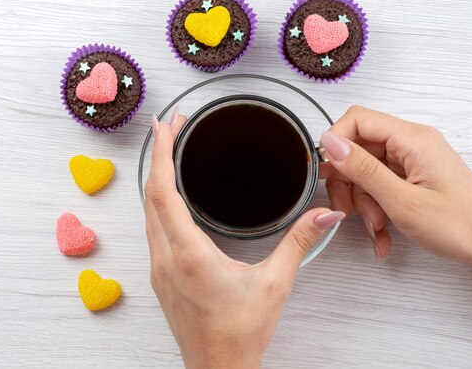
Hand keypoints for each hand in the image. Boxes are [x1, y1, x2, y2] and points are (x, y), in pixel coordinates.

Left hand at [144, 109, 344, 368]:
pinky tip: (169, 194)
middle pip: (150, 194)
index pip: (164, 192)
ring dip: (155, 178)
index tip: (164, 126)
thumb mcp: (275, 283)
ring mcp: (158, 267)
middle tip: (171, 127)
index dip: (161, 154)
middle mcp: (166, 257)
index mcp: (188, 254)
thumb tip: (324, 214)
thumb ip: (298, 242)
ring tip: (168, 151)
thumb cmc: (240, 332)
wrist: (218, 368)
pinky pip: (151, 227)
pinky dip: (157, 200)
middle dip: (158, 155)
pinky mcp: (161, 274)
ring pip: (147, 211)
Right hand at [320, 106, 471, 269]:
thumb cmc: (461, 226)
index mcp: (412, 139)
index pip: (357, 120)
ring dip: (363, 203)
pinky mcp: (412, 177)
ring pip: (365, 172)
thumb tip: (330, 142)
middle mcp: (411, 144)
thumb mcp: (401, 201)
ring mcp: (412, 161)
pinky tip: (383, 233)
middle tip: (346, 209)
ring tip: (376, 228)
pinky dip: (376, 209)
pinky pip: (380, 186)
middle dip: (348, 182)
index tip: (326, 171)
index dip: (335, 142)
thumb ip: (363, 169)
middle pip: (357, 149)